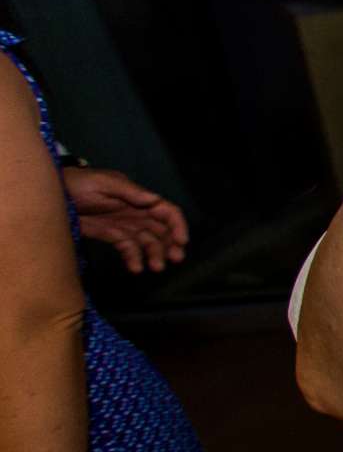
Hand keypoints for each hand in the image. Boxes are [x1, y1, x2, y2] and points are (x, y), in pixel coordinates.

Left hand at [61, 168, 187, 272]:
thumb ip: (130, 192)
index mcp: (138, 198)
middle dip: (171, 244)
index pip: (166, 211)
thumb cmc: (79, 183)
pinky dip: (134, 259)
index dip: (177, 225)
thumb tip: (155, 199)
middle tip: (175, 259)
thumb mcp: (104, 184)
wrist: (52, 195)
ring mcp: (124, 225)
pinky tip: (136, 268)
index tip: (181, 241)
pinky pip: (128, 249)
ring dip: (155, 254)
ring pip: (147, 242)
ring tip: (156, 267)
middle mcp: (136, 212)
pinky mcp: (111, 236)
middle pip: (161, 230)